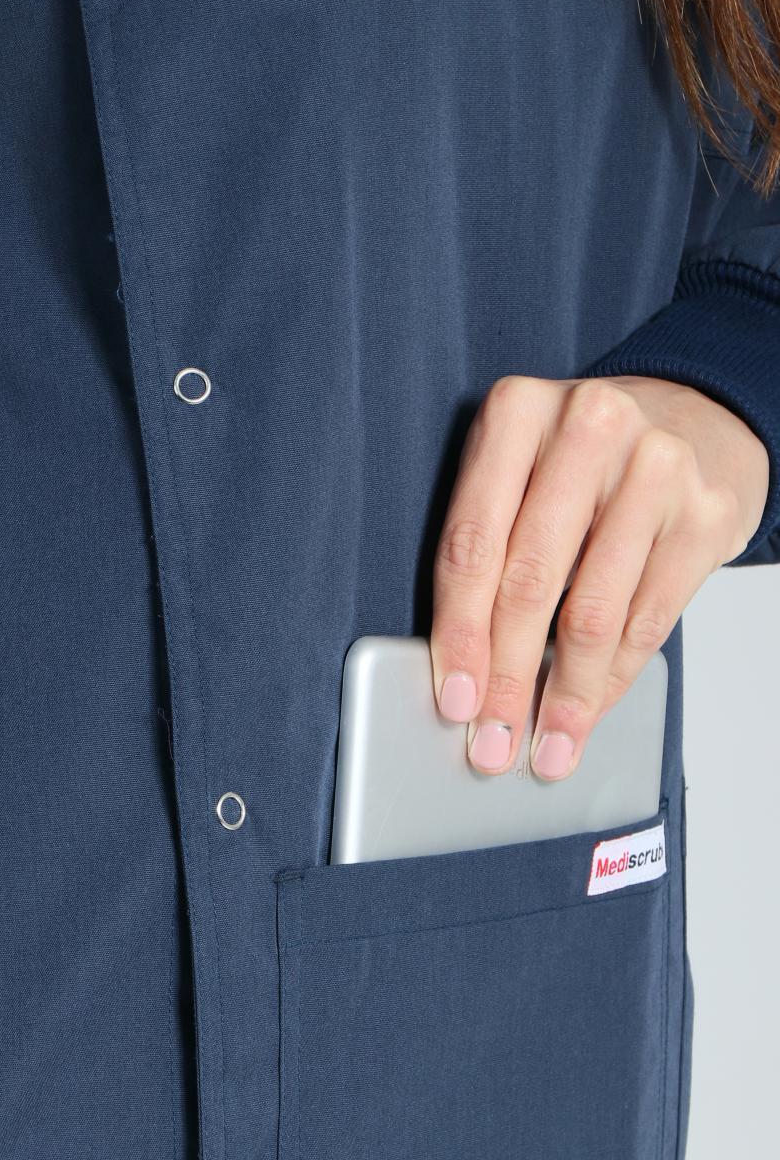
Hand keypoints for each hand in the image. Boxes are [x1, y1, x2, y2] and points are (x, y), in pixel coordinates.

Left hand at [429, 374, 768, 776]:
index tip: (454, 699)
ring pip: (594, 612)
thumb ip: (486, 545)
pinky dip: (614, 678)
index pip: (472, 544)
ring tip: (548, 745)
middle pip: (529, 582)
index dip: (458, 634)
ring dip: (567, 695)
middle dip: (508, 679)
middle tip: (493, 743)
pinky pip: (647, 619)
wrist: (695, 417)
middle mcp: (586, 429)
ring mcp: (655, 467)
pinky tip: (591, 710)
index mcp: (516, 414)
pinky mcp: (705, 513)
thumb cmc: (582, 460)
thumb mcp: (518, 470)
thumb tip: (462, 671)